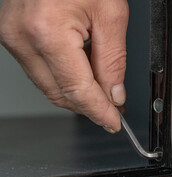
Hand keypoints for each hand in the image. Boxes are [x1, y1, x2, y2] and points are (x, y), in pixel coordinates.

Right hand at [0, 0, 128, 132]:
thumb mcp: (111, 12)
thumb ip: (113, 60)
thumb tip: (114, 93)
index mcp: (47, 31)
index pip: (78, 90)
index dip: (99, 112)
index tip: (113, 123)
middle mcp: (21, 37)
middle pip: (60, 94)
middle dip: (90, 106)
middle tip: (114, 108)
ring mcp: (12, 37)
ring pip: (49, 86)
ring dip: (78, 94)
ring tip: (103, 91)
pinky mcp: (13, 35)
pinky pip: (42, 70)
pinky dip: (65, 78)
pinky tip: (84, 75)